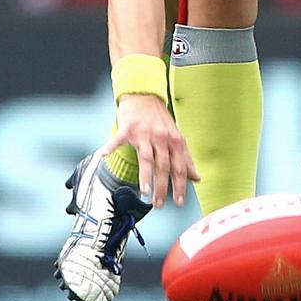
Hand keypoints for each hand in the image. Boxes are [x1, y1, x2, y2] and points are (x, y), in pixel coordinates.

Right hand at [99, 94, 200, 208]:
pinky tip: (103, 154)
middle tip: (159, 204)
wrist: (144, 96)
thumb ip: (185, 158)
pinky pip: (118, 139)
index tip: (179, 202)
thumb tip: (197, 177)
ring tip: (146, 192)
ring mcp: (144, 133)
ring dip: (146, 176)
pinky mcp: (128, 128)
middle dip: (163, 187)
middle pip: (163, 166)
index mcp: (175, 141)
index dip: (180, 185)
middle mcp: (161, 138)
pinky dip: (110, 146)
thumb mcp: (176, 137)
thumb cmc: (160, 119)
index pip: (179, 167)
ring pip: (146, 158)